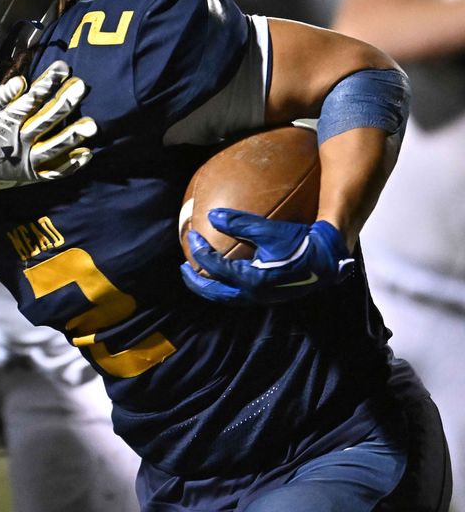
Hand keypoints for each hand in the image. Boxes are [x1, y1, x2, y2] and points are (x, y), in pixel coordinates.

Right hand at [0, 60, 96, 199]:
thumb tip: (21, 82)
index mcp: (5, 122)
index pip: (31, 100)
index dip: (48, 83)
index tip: (63, 68)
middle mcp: (18, 142)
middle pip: (46, 120)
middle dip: (65, 102)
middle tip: (81, 87)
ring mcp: (25, 161)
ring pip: (53, 148)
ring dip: (73, 136)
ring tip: (91, 124)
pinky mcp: (30, 175)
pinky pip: (53, 172)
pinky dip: (70, 165)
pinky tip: (86, 154)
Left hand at [180, 209, 354, 304]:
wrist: (328, 259)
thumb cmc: (300, 243)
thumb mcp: (270, 230)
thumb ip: (241, 223)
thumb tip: (213, 215)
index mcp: (253, 279)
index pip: (216, 268)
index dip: (200, 251)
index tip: (192, 236)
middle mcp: (255, 294)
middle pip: (216, 293)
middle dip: (197, 282)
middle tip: (184, 267)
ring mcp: (262, 298)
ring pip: (227, 297)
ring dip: (210, 287)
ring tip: (199, 274)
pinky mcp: (269, 295)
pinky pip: (239, 294)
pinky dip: (226, 286)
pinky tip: (224, 273)